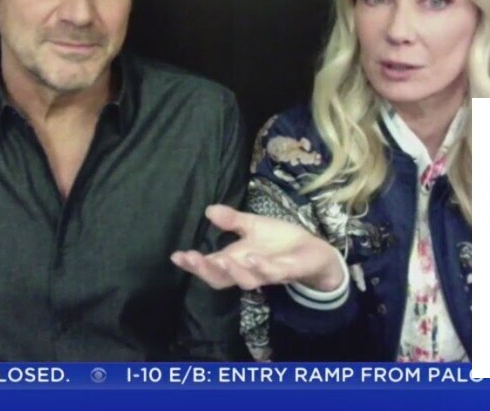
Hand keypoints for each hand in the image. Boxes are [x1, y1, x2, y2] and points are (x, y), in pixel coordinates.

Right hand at [171, 204, 344, 291]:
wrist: (313, 251)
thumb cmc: (279, 241)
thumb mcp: (253, 226)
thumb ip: (231, 220)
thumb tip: (208, 209)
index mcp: (236, 261)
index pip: (210, 267)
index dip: (193, 264)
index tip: (176, 256)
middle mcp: (247, 271)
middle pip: (222, 279)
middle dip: (205, 270)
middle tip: (191, 258)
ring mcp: (267, 274)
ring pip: (246, 280)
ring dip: (233, 271)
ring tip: (220, 258)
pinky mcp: (287, 271)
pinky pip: (272, 273)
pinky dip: (261, 267)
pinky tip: (251, 257)